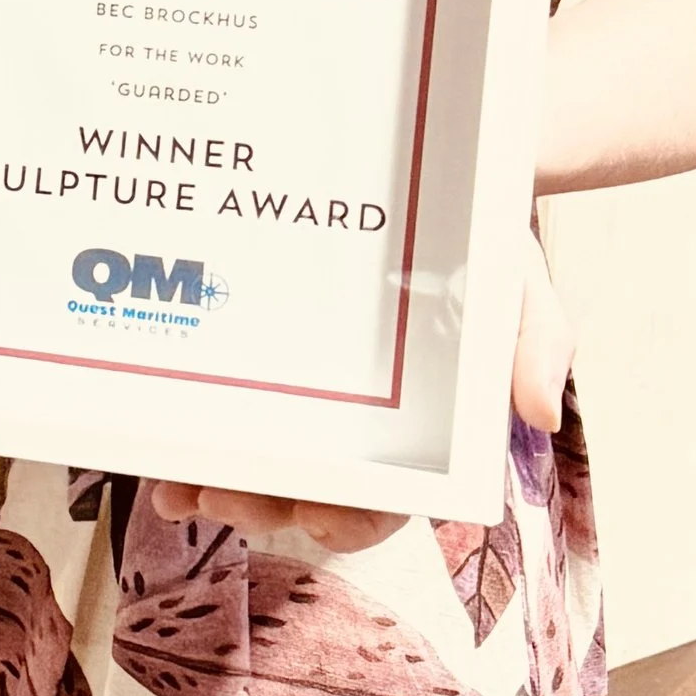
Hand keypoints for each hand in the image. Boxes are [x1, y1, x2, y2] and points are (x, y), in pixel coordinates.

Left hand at [153, 238, 573, 558]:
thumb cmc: (482, 242)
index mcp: (424, 431)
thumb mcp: (520, 280)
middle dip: (264, 507)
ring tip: (176, 488)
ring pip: (257, 464)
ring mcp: (306, 398)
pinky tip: (156, 450)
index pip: (393, 500)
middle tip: (222, 499)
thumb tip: (539, 414)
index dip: (355, 521)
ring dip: (215, 484)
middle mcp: (361, 428)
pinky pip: (220, 409)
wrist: (431, 174)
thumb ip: (537, 341)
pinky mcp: (260, 359)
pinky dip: (188, 436)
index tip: (318, 521)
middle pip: (310, 493)